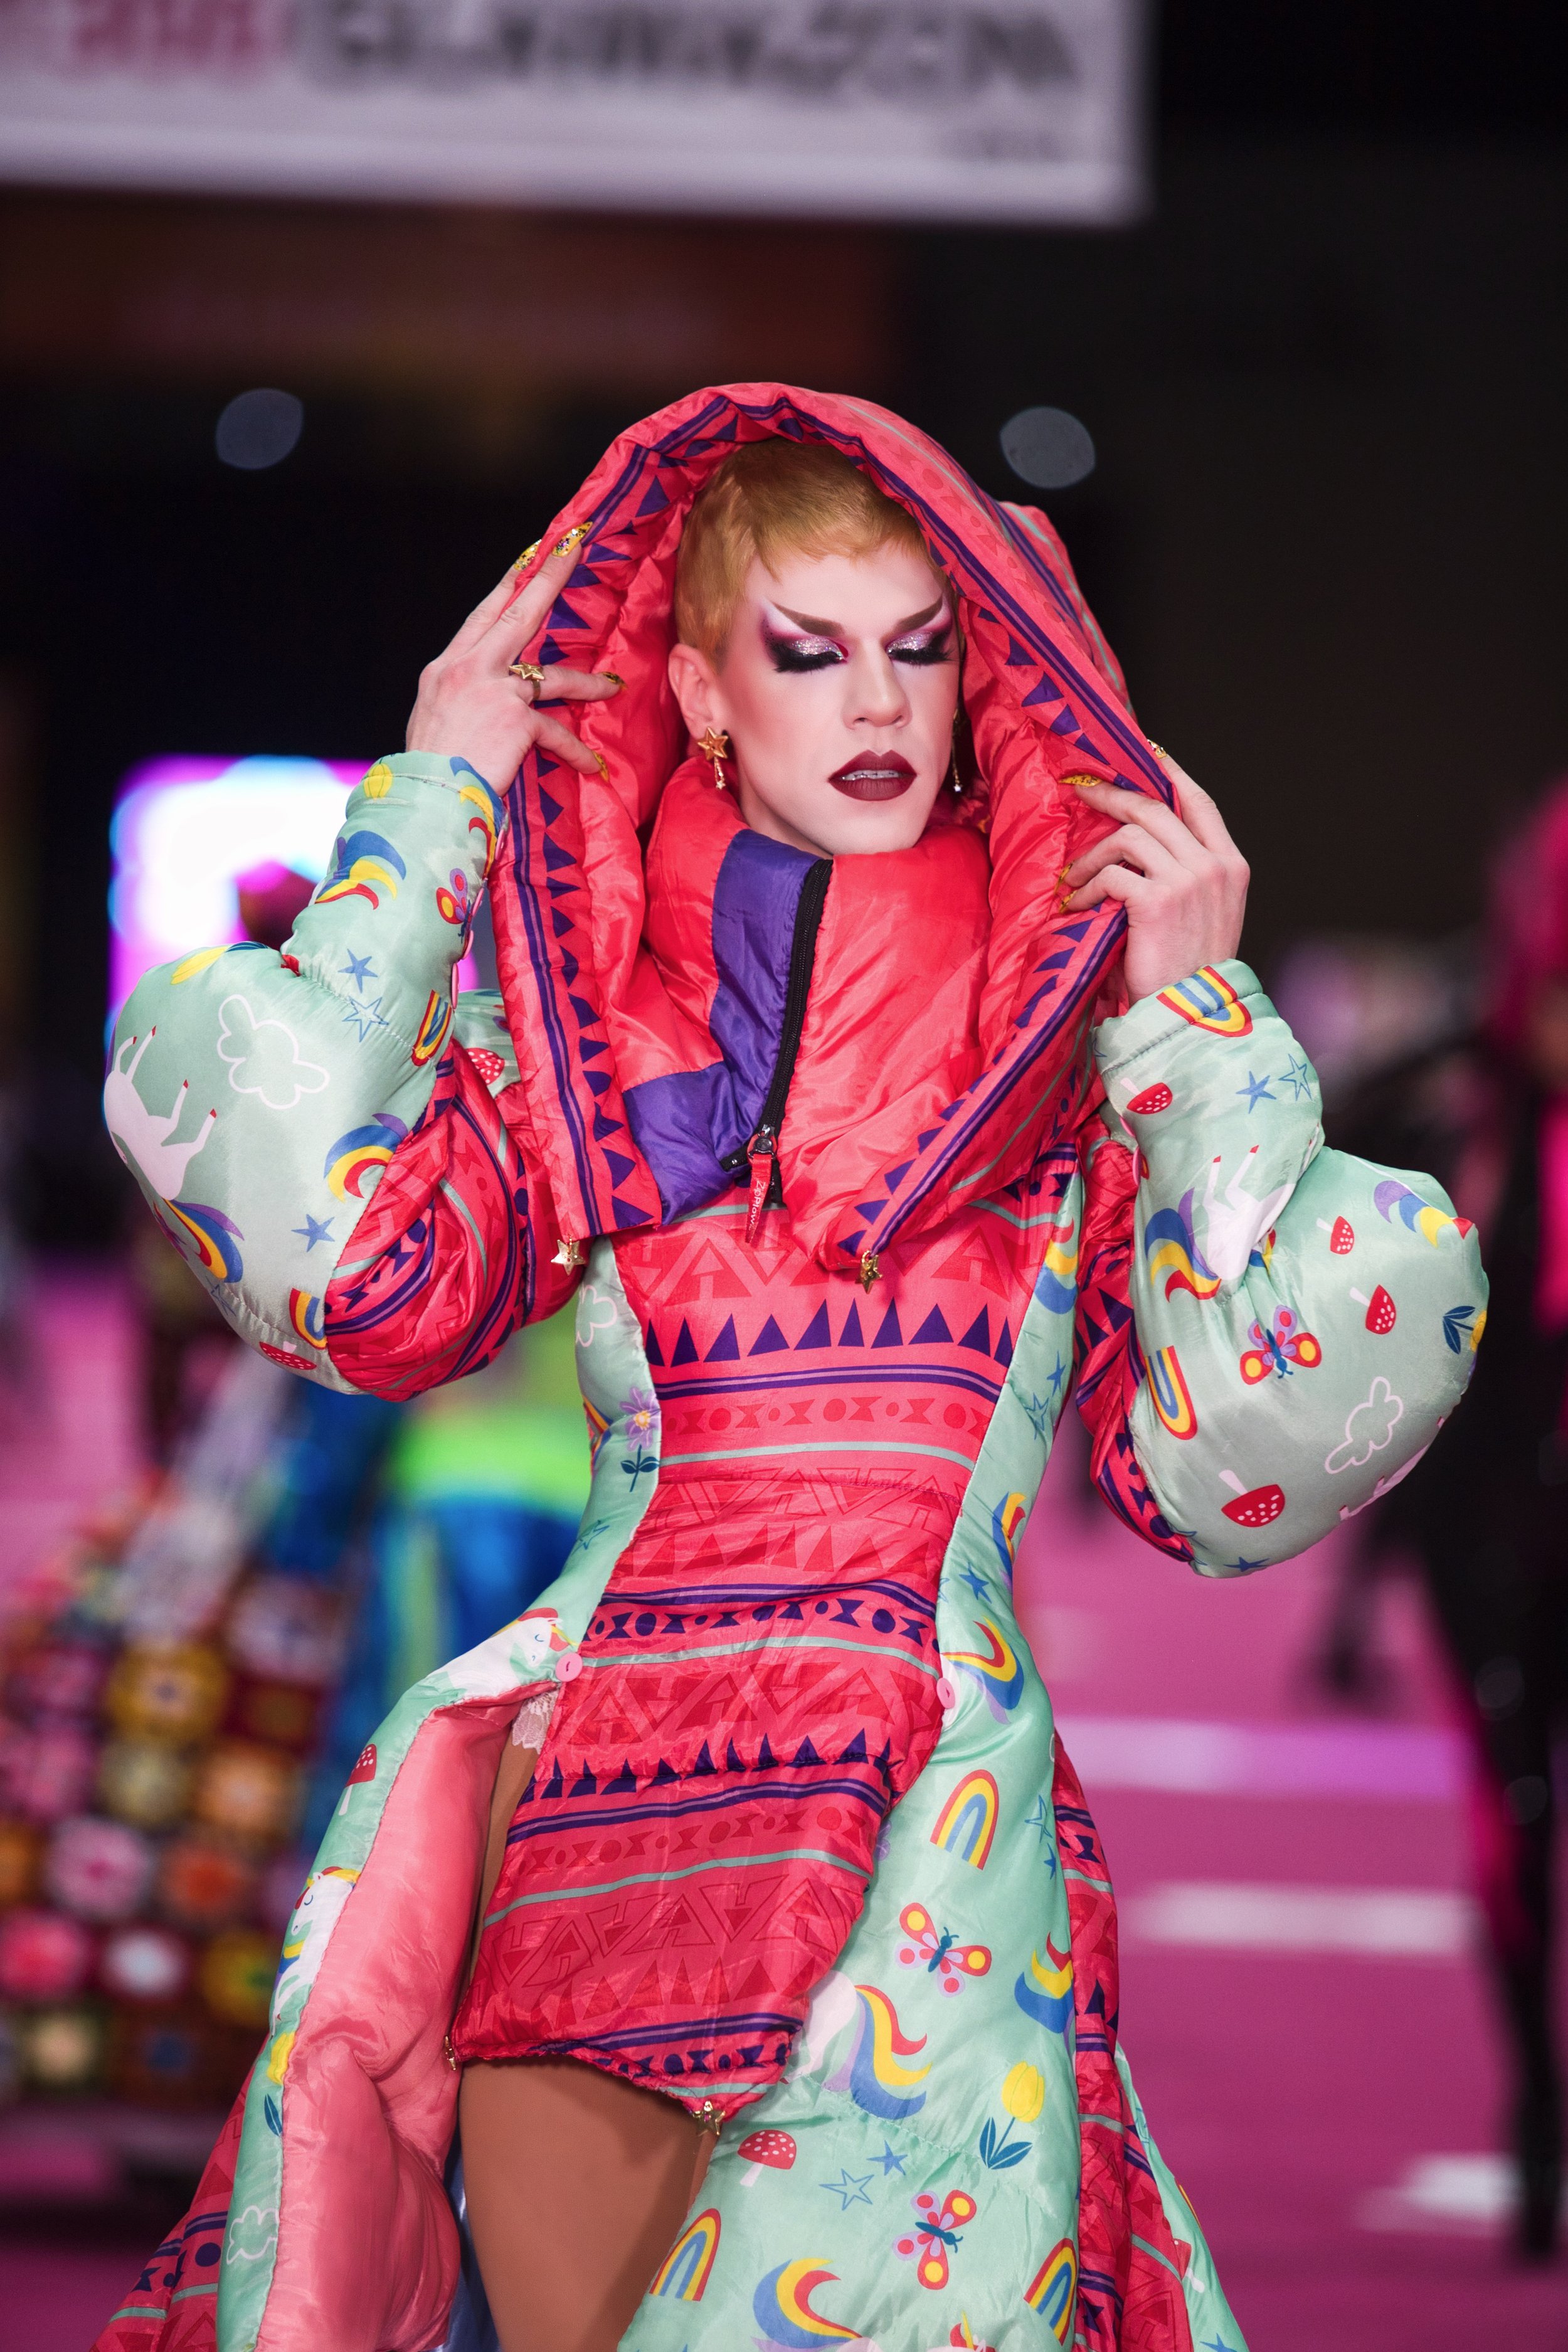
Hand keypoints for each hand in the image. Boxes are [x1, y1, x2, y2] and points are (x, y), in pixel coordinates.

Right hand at [405, 535, 619, 786]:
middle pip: (517, 613)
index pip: (483, 616)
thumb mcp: (435, 718)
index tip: (530, 556)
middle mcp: (469, 669)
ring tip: (613, 687)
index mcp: (447, 668)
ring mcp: (494, 692)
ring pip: (552, 676)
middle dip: (548, 577)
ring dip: (588, 682)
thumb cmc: (429, 768)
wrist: (425, 798)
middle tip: (573, 548)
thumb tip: (485, 693)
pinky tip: (589, 765)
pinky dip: (573, 751)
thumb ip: (462, 696)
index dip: (508, 584)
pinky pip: (556, 733)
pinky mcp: (516, 721)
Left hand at [1061, 750, 1248, 1003]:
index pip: (1200, 802)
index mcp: (1231, 866)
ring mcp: (1188, 881)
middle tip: (1083, 792)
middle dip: (1112, 796)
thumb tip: (1140, 840)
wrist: (1192, 1016)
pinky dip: (1089, 888)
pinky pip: (1111, 874)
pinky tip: (1081, 906)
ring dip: (1094, 855)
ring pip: (1129, 836)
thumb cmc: (1190, 972)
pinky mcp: (1156, 900)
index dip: (1169, 773)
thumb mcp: (1204, 914)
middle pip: (1156, 807)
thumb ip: (1185, 873)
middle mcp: (1214, 866)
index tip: (1142, 756)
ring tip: (1077, 879)